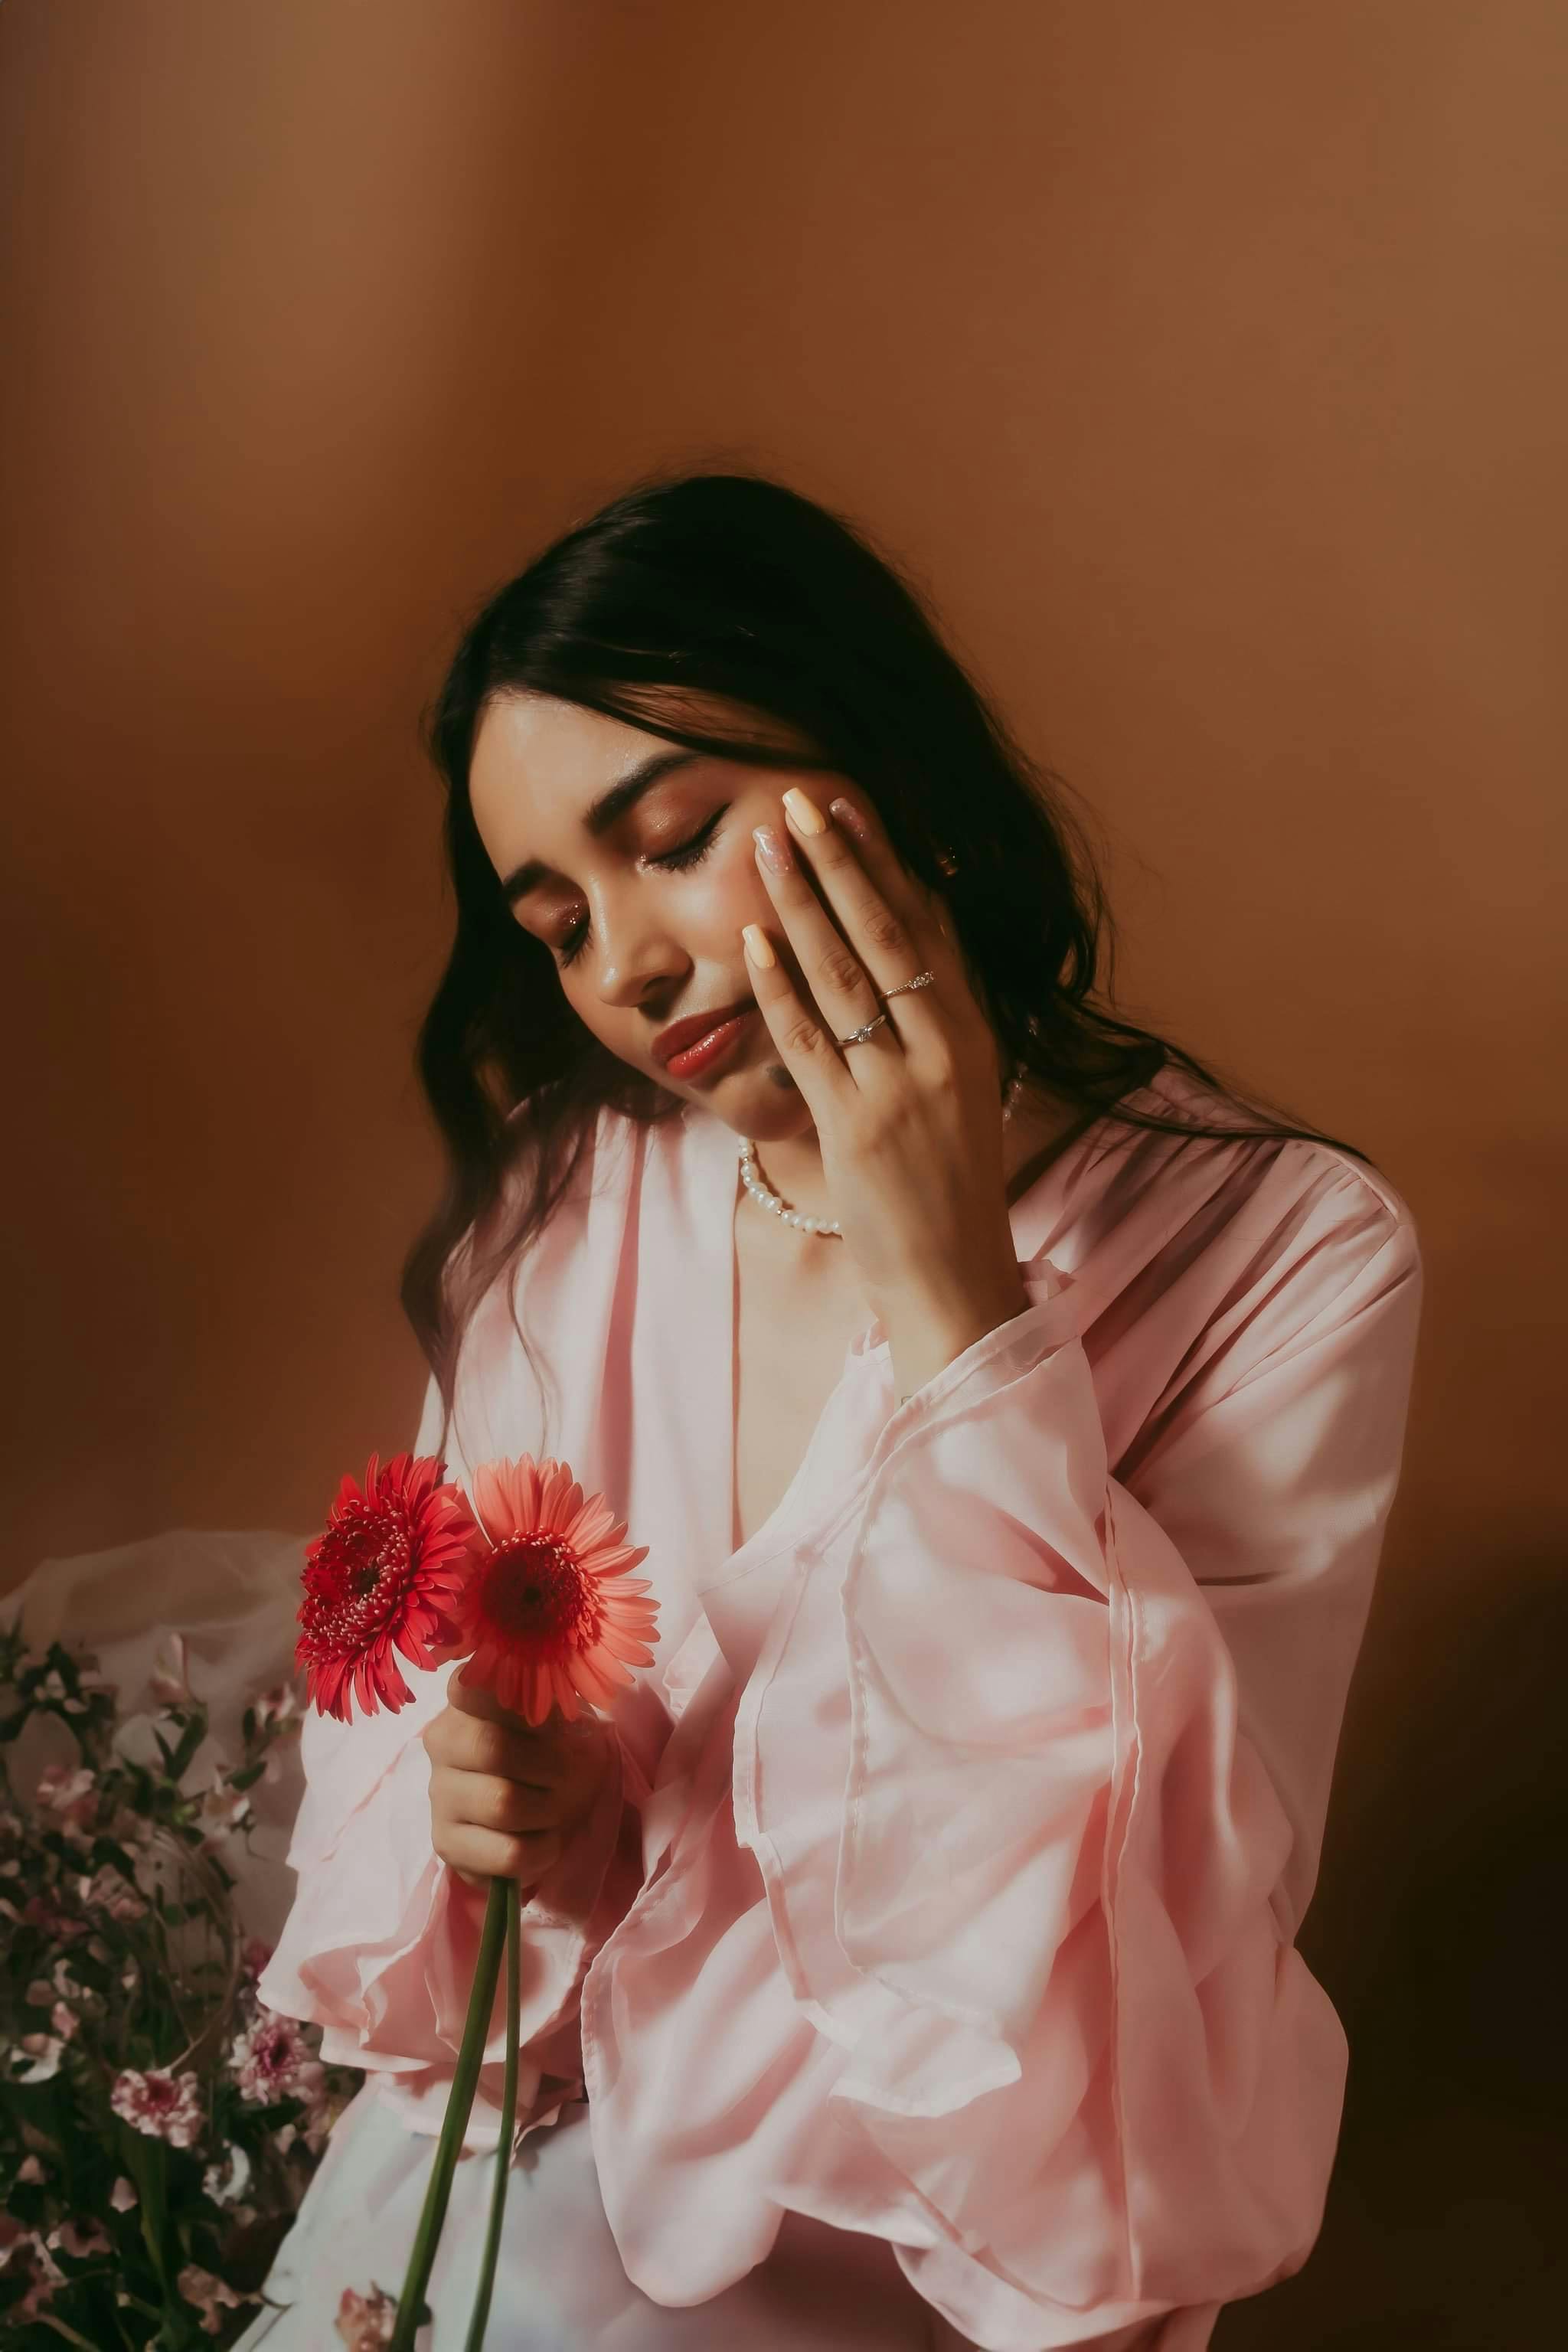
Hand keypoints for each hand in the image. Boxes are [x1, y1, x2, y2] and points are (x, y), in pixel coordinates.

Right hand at [422, 1663, 616, 1892]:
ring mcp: (439, 1795)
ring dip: (550, 1809)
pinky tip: (547, 1840)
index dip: (524, 1705)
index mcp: (466, 1698)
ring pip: (502, 1803)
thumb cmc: (555, 1749)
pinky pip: (507, 1852)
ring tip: (560, 1807)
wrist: (548, 1805)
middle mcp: (442, 1741)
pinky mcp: (446, 1844)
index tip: (559, 1720)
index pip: (476, 1687)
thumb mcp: (560, 1715)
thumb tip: (557, 1711)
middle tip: (573, 1774)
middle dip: (552, 1765)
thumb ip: (552, 1704)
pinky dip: (543, 1849)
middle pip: (494, 1748)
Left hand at [743, 785, 1027, 1370]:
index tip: (854, 810)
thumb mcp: (963, 1093)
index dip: (889, 865)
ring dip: (801, 903)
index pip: (930, 930)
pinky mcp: (856, 1126)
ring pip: (843, 974)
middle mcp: (944, 1050)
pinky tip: (753, 939)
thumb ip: (938, 1026)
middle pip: (887, 935)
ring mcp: (900, 1087)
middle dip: (841, 862)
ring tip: (767, 844)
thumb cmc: (951, 1191)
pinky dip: (779, 986)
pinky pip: (810, 1040)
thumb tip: (908, 961)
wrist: (955, 1280)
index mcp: (974, 1036)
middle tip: (802, 800)